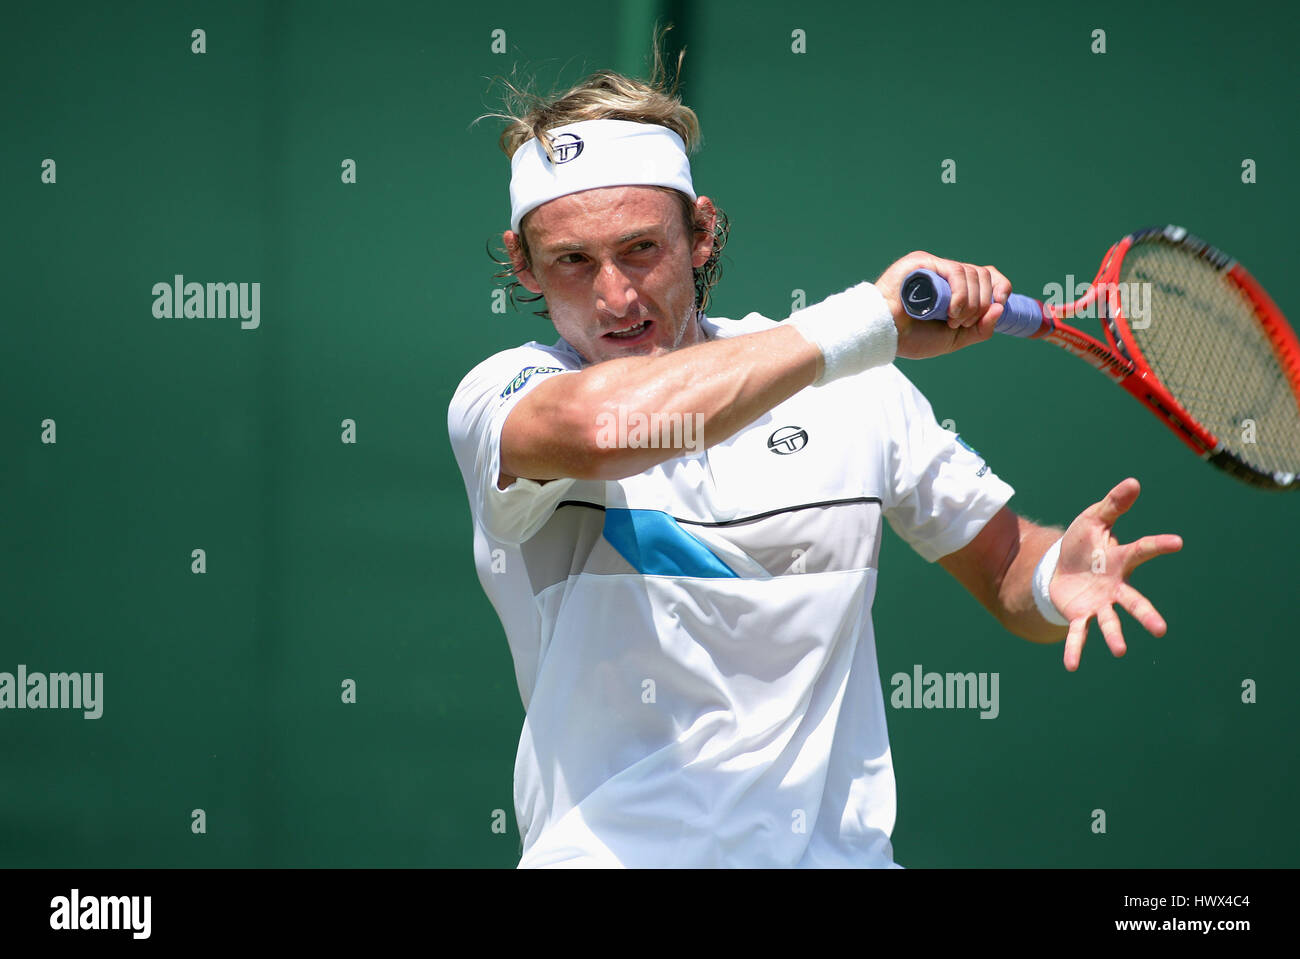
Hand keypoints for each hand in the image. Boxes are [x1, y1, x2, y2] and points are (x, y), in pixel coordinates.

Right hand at [874, 251, 1010, 358]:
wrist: (884, 336)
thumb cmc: (912, 338)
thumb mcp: (955, 339)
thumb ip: (980, 328)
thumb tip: (999, 307)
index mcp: (953, 288)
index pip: (987, 275)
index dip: (1000, 286)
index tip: (1000, 303)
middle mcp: (945, 274)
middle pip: (983, 275)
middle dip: (981, 303)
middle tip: (961, 323)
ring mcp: (934, 266)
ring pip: (971, 273)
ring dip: (969, 303)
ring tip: (952, 321)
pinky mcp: (923, 262)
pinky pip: (955, 271)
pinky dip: (961, 294)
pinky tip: (951, 311)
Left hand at [1050, 478, 1183, 670]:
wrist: (1060, 566)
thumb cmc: (1083, 542)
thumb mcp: (1093, 518)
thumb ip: (1112, 504)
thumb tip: (1133, 481)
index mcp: (1121, 560)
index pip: (1143, 550)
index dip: (1159, 545)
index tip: (1178, 542)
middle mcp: (1115, 587)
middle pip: (1134, 602)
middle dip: (1146, 615)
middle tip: (1160, 630)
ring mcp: (1099, 603)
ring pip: (1110, 622)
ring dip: (1114, 636)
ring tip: (1120, 652)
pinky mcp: (1080, 615)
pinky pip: (1078, 634)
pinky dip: (1075, 649)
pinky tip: (1071, 666)